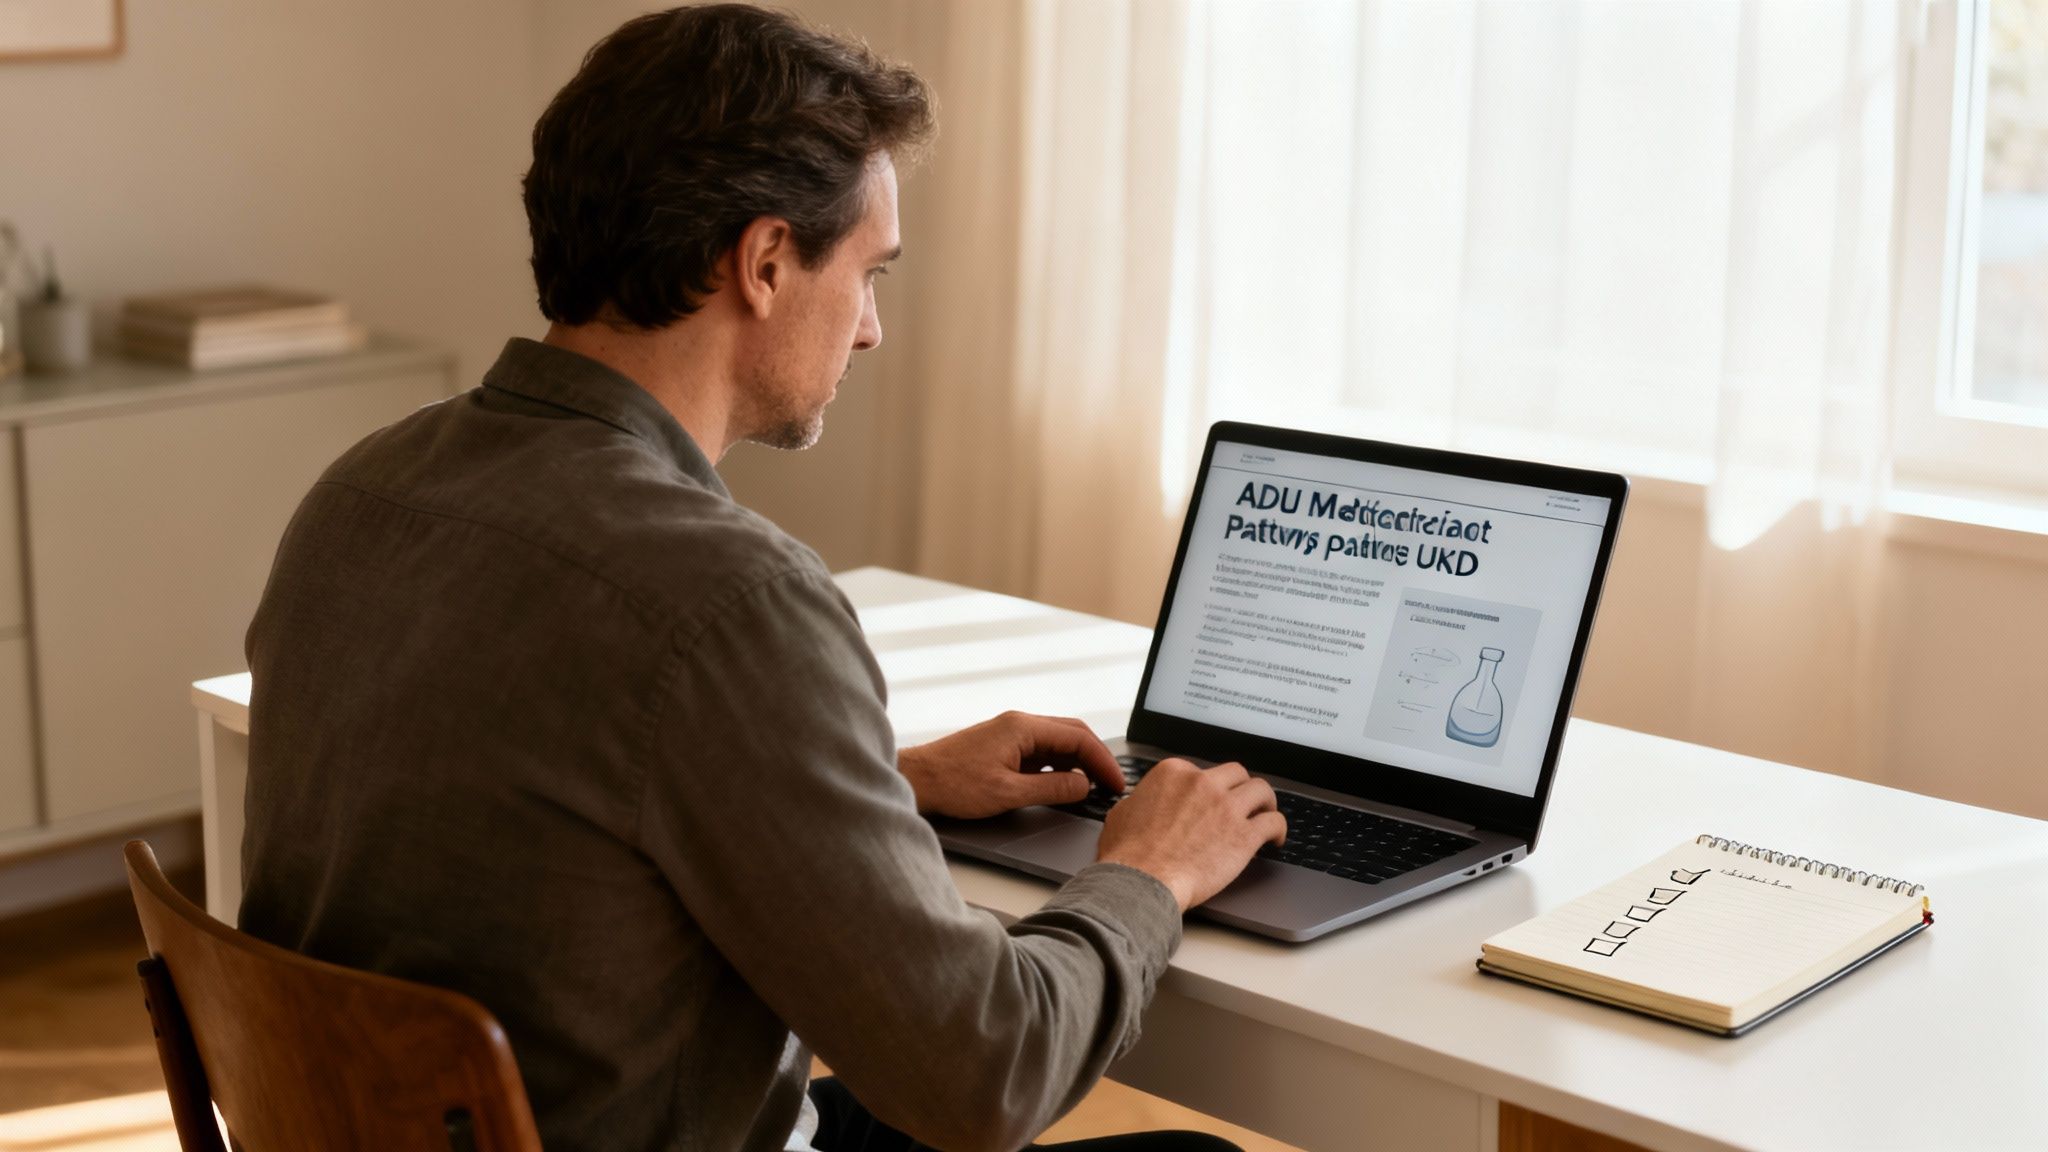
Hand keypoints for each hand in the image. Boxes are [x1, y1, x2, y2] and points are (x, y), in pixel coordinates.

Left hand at [898, 711, 1126, 820]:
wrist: (917, 780)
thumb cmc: (953, 784)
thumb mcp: (1008, 793)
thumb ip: (1051, 788)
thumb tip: (1083, 786)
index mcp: (1023, 728)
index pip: (1078, 738)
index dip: (1102, 762)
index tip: (1115, 783)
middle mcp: (1019, 724)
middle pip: (1072, 734)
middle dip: (1096, 759)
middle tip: (1111, 785)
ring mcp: (1011, 734)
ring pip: (1057, 743)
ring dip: (1078, 763)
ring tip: (1093, 787)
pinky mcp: (1004, 746)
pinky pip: (1041, 752)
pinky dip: (1058, 766)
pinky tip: (1063, 784)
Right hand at [1095, 759, 1285, 910]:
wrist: (1141, 881)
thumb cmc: (1127, 855)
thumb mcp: (1122, 814)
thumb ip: (1141, 801)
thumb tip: (1142, 804)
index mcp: (1174, 773)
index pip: (1202, 770)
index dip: (1209, 787)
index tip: (1212, 800)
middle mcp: (1203, 783)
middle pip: (1236, 774)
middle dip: (1241, 788)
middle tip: (1243, 802)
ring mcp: (1226, 807)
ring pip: (1262, 790)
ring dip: (1266, 802)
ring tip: (1266, 813)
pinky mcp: (1244, 834)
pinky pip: (1274, 822)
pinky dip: (1278, 829)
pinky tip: (1276, 839)